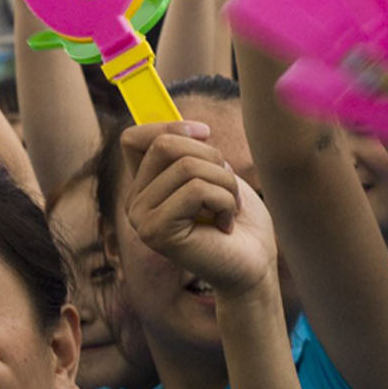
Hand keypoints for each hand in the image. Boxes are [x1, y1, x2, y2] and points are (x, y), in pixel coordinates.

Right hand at [119, 122, 276, 296]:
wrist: (254, 265)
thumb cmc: (238, 220)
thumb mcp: (214, 173)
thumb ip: (191, 150)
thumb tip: (187, 123)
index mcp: (144, 186)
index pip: (133, 138)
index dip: (170, 126)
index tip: (207, 134)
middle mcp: (134, 202)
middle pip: (165, 145)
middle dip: (211, 157)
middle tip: (228, 187)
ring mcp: (140, 219)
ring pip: (186, 166)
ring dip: (224, 183)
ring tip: (230, 209)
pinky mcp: (156, 232)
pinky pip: (195, 190)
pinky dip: (224, 201)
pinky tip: (226, 225)